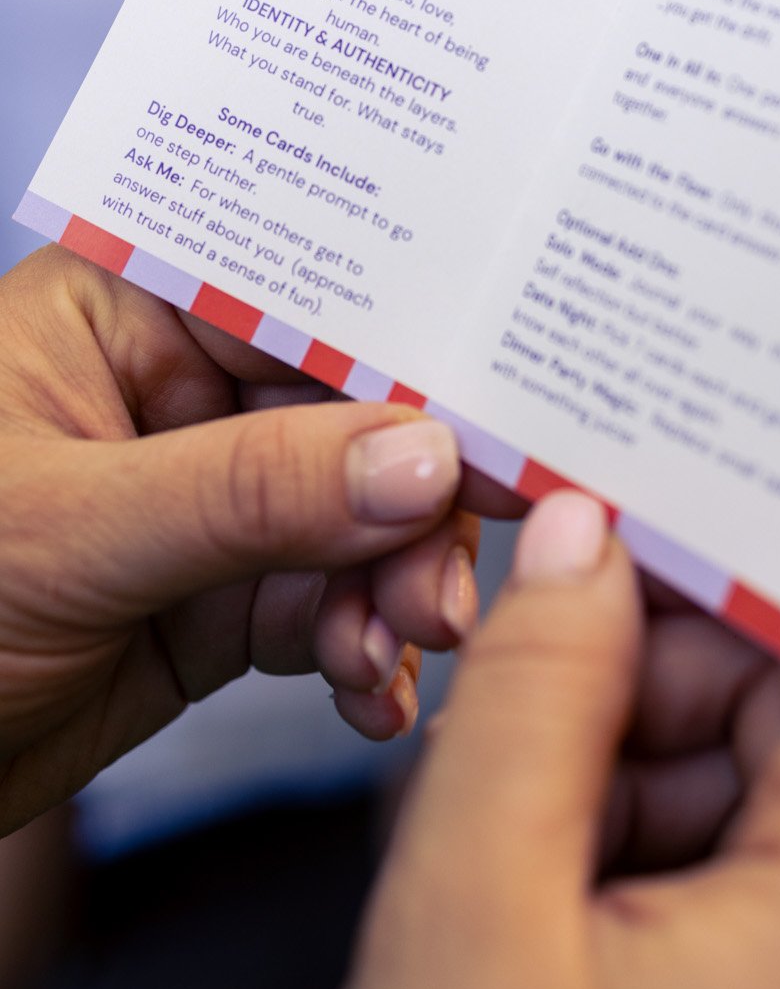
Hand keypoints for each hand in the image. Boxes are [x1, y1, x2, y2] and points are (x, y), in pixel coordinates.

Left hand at [0, 247, 514, 832]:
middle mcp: (178, 391)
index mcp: (128, 311)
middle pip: (349, 415)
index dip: (405, 347)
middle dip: (413, 496)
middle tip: (448, 573)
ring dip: (396, 585)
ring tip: (401, 646)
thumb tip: (422, 455)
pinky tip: (370, 689)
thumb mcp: (70, 528)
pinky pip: (327, 605)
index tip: (501, 406)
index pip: (299, 299)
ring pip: (355, 519)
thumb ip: (253, 490)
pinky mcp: (216, 600)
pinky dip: (362, 648)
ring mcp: (204, 500)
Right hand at [339, 499, 779, 988]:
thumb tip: (583, 535)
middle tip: (518, 684)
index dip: (746, 522)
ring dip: (632, 753)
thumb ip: (532, 692)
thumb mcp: (476, 923)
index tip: (620, 499)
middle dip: (653, 659)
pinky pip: (757, 854)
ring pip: (770, 759)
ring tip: (513, 830)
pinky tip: (549, 896)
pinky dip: (647, 838)